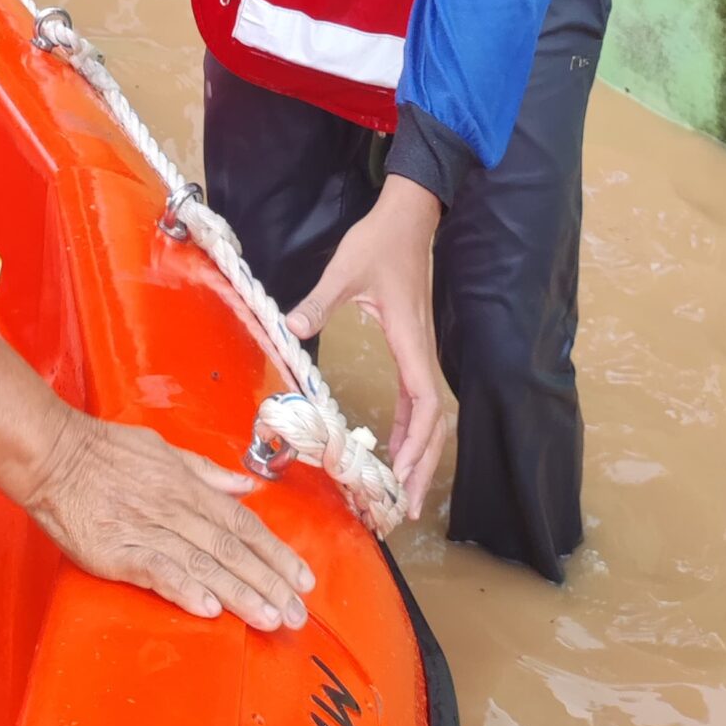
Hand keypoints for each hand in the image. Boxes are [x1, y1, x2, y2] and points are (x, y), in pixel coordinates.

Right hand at [23, 411, 314, 630]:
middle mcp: (175, 508)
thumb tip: (246, 487)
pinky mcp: (117, 549)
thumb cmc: (104, 450)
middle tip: (298, 614)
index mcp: (188, 486)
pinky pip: (157, 570)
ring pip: (203, 562)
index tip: (303, 578)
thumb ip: (206, 472)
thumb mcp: (163, 449)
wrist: (52, 453)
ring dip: (240, 592)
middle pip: (231, 548)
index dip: (275, 552)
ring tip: (269, 617)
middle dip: (269, 582)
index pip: (243, 523)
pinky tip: (208, 608)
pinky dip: (183, 588)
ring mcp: (147, 529)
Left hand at [286, 175, 447, 511]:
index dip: (415, 444)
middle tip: (404, 508)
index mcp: (409, 341)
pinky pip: (418, 400)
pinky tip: (396, 449)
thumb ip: (319, 300)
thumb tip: (292, 328)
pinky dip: (411, 431)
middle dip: (421, 466)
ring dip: (418, 454)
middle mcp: (420, 353)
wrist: (408, 217)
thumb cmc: (379, 243)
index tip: (400, 476)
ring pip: (428, 416)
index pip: (423, 404)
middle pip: (432, 424)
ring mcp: (419, 351)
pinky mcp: (412, 346)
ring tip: (402, 492)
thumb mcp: (345, 269)